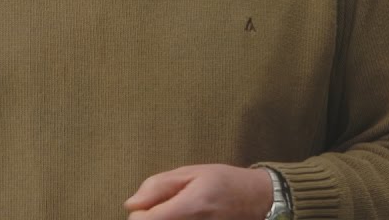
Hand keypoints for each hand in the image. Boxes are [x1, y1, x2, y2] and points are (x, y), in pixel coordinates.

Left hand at [123, 164, 272, 219]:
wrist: (257, 200)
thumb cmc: (225, 182)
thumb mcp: (192, 172)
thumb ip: (159, 186)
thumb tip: (131, 204)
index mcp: (190, 206)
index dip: (139, 214)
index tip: (144, 206)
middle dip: (150, 219)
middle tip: (161, 208)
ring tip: (175, 212)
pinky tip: (184, 218)